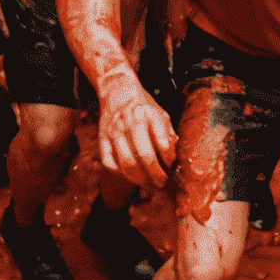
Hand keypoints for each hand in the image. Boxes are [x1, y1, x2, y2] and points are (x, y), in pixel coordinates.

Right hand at [97, 70, 178, 189]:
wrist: (117, 91)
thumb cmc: (144, 106)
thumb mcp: (161, 114)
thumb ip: (168, 134)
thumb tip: (177, 157)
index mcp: (150, 114)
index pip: (163, 144)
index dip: (169, 162)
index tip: (175, 172)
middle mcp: (131, 121)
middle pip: (144, 156)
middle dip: (156, 176)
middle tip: (164, 186)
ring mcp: (114, 131)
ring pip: (126, 163)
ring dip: (140, 180)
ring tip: (150, 187)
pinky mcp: (102, 138)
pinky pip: (110, 163)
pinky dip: (121, 174)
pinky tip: (131, 178)